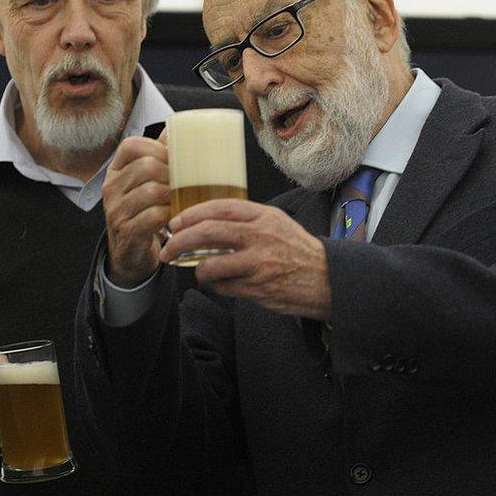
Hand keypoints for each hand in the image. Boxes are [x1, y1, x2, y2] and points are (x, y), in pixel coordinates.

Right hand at [102, 135, 169, 286]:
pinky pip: (153, 216)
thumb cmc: (143, 213)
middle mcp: (111, 188)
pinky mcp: (125, 231)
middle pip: (146, 167)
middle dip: (172, 173)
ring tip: (183, 199)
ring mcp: (115, 210)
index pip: (132, 146)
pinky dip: (169, 215)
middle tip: (186, 182)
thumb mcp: (145, 183)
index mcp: (116, 170)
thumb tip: (178, 129)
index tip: (174, 158)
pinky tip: (175, 216)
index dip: (158, 148)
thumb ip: (159, 157)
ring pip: (151, 191)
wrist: (130, 253)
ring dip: (174, 195)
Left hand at [161, 199, 331, 319]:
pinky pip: (224, 287)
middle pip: (208, 233)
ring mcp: (260, 263)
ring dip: (197, 269)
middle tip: (168, 248)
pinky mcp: (259, 288)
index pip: (219, 208)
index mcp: (263, 217)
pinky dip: (216, 285)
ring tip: (197, 270)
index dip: (191, 214)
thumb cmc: (296, 249)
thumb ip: (245, 219)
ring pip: (211, 265)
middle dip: (180, 240)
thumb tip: (204, 220)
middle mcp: (261, 237)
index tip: (175, 222)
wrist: (328, 278)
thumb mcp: (275, 223)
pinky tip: (220, 283)